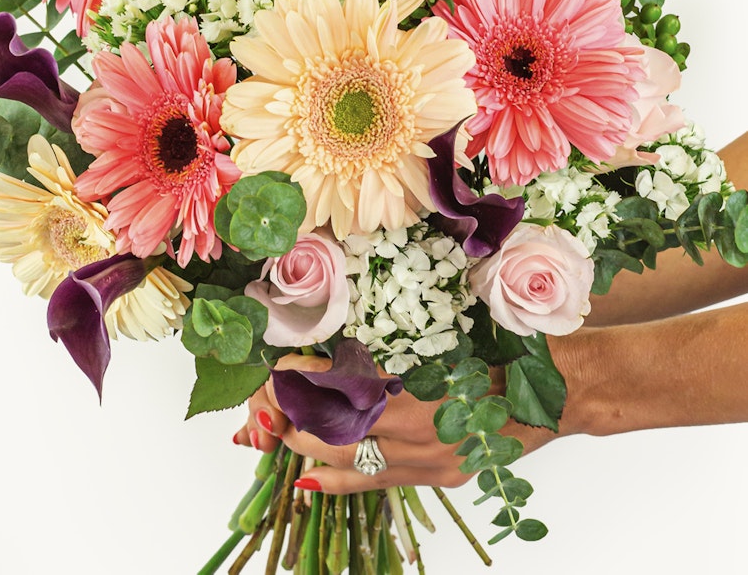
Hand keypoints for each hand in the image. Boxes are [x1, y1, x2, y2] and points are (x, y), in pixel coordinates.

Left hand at [232, 354, 558, 494]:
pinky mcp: (442, 477)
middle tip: (267, 404)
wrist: (559, 392)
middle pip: (339, 435)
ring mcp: (433, 464)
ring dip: (310, 451)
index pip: (345, 396)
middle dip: (296, 421)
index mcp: (422, 397)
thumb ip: (396, 356)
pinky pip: (380, 483)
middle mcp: (423, 439)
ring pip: (353, 465)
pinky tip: (309, 481)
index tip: (284, 369)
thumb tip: (339, 356)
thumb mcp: (447, 344)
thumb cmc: (508, 354)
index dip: (308, 384)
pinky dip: (341, 480)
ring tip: (276, 437)